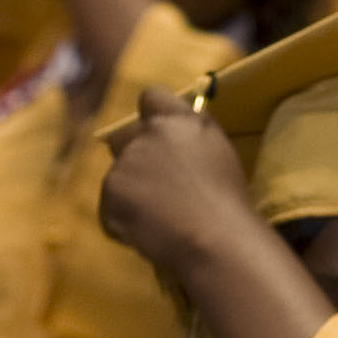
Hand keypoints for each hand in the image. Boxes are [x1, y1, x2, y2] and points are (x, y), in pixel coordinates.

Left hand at [97, 86, 257, 269]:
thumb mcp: (218, 149)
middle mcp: (146, 135)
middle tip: (157, 186)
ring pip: (118, 175)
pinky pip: (110, 208)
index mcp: (177, 120)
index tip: (159, 136)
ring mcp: (124, 164)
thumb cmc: (227, 200)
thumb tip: (174, 127)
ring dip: (131, 192)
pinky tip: (150, 232)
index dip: (152, 116)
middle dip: (133, 156)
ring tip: (160, 218)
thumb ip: (191, 130)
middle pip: (123, 137)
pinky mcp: (110, 195)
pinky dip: (124, 221)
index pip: (151, 97)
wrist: (214, 240)